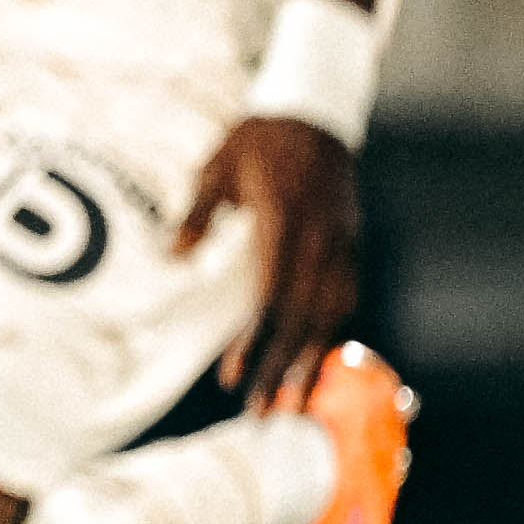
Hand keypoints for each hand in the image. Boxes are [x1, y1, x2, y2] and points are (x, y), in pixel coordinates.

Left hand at [180, 114, 358, 409]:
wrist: (316, 110)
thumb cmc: (259, 138)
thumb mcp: (217, 164)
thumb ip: (197, 213)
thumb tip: (172, 257)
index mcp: (285, 220)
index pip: (270, 294)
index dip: (254, 340)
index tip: (233, 376)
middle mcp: (321, 238)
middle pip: (303, 315)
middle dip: (283, 367)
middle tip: (264, 412)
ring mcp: (343, 242)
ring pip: (332, 313)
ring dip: (311, 360)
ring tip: (292, 403)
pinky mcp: (351, 244)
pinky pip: (345, 297)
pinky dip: (330, 334)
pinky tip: (315, 362)